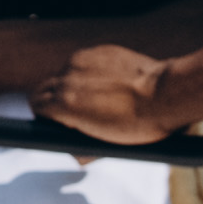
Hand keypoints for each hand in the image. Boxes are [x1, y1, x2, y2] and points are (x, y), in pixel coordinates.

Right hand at [31, 44, 178, 142]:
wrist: (167, 94)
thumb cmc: (141, 123)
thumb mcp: (106, 144)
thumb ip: (81, 147)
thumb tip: (75, 153)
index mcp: (65, 102)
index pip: (35, 104)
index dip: (45, 116)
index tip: (56, 122)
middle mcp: (69, 76)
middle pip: (45, 87)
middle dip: (56, 101)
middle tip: (76, 114)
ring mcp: (84, 59)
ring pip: (66, 73)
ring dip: (74, 86)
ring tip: (100, 99)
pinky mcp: (100, 51)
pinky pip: (85, 63)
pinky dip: (92, 73)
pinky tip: (112, 85)